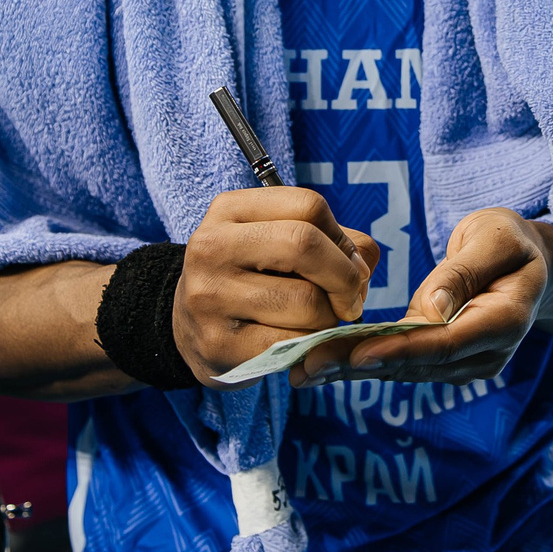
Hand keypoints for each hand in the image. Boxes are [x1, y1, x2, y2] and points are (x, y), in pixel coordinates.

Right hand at [173, 188, 379, 385]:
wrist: (189, 330)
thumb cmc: (250, 280)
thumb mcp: (277, 242)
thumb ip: (332, 242)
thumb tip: (363, 268)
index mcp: (229, 210)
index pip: (308, 206)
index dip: (342, 238)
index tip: (348, 264)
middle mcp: (212, 247)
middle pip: (305, 245)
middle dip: (345, 277)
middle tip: (350, 300)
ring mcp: (211, 296)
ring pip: (306, 302)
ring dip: (329, 318)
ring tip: (317, 321)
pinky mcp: (219, 343)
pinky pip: (293, 343)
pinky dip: (312, 345)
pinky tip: (300, 342)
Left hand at [298, 208, 548, 386]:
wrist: (524, 264)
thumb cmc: (509, 241)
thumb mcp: (495, 238)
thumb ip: (466, 270)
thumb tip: (435, 307)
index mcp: (505, 321)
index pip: (446, 343)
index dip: (401, 351)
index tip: (358, 355)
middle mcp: (486, 354)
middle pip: (417, 364)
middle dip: (360, 367)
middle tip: (307, 366)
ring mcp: (464, 363)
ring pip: (403, 370)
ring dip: (352, 370)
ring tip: (302, 370)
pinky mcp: (441, 361)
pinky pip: (400, 363)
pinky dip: (362, 362)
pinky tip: (323, 363)